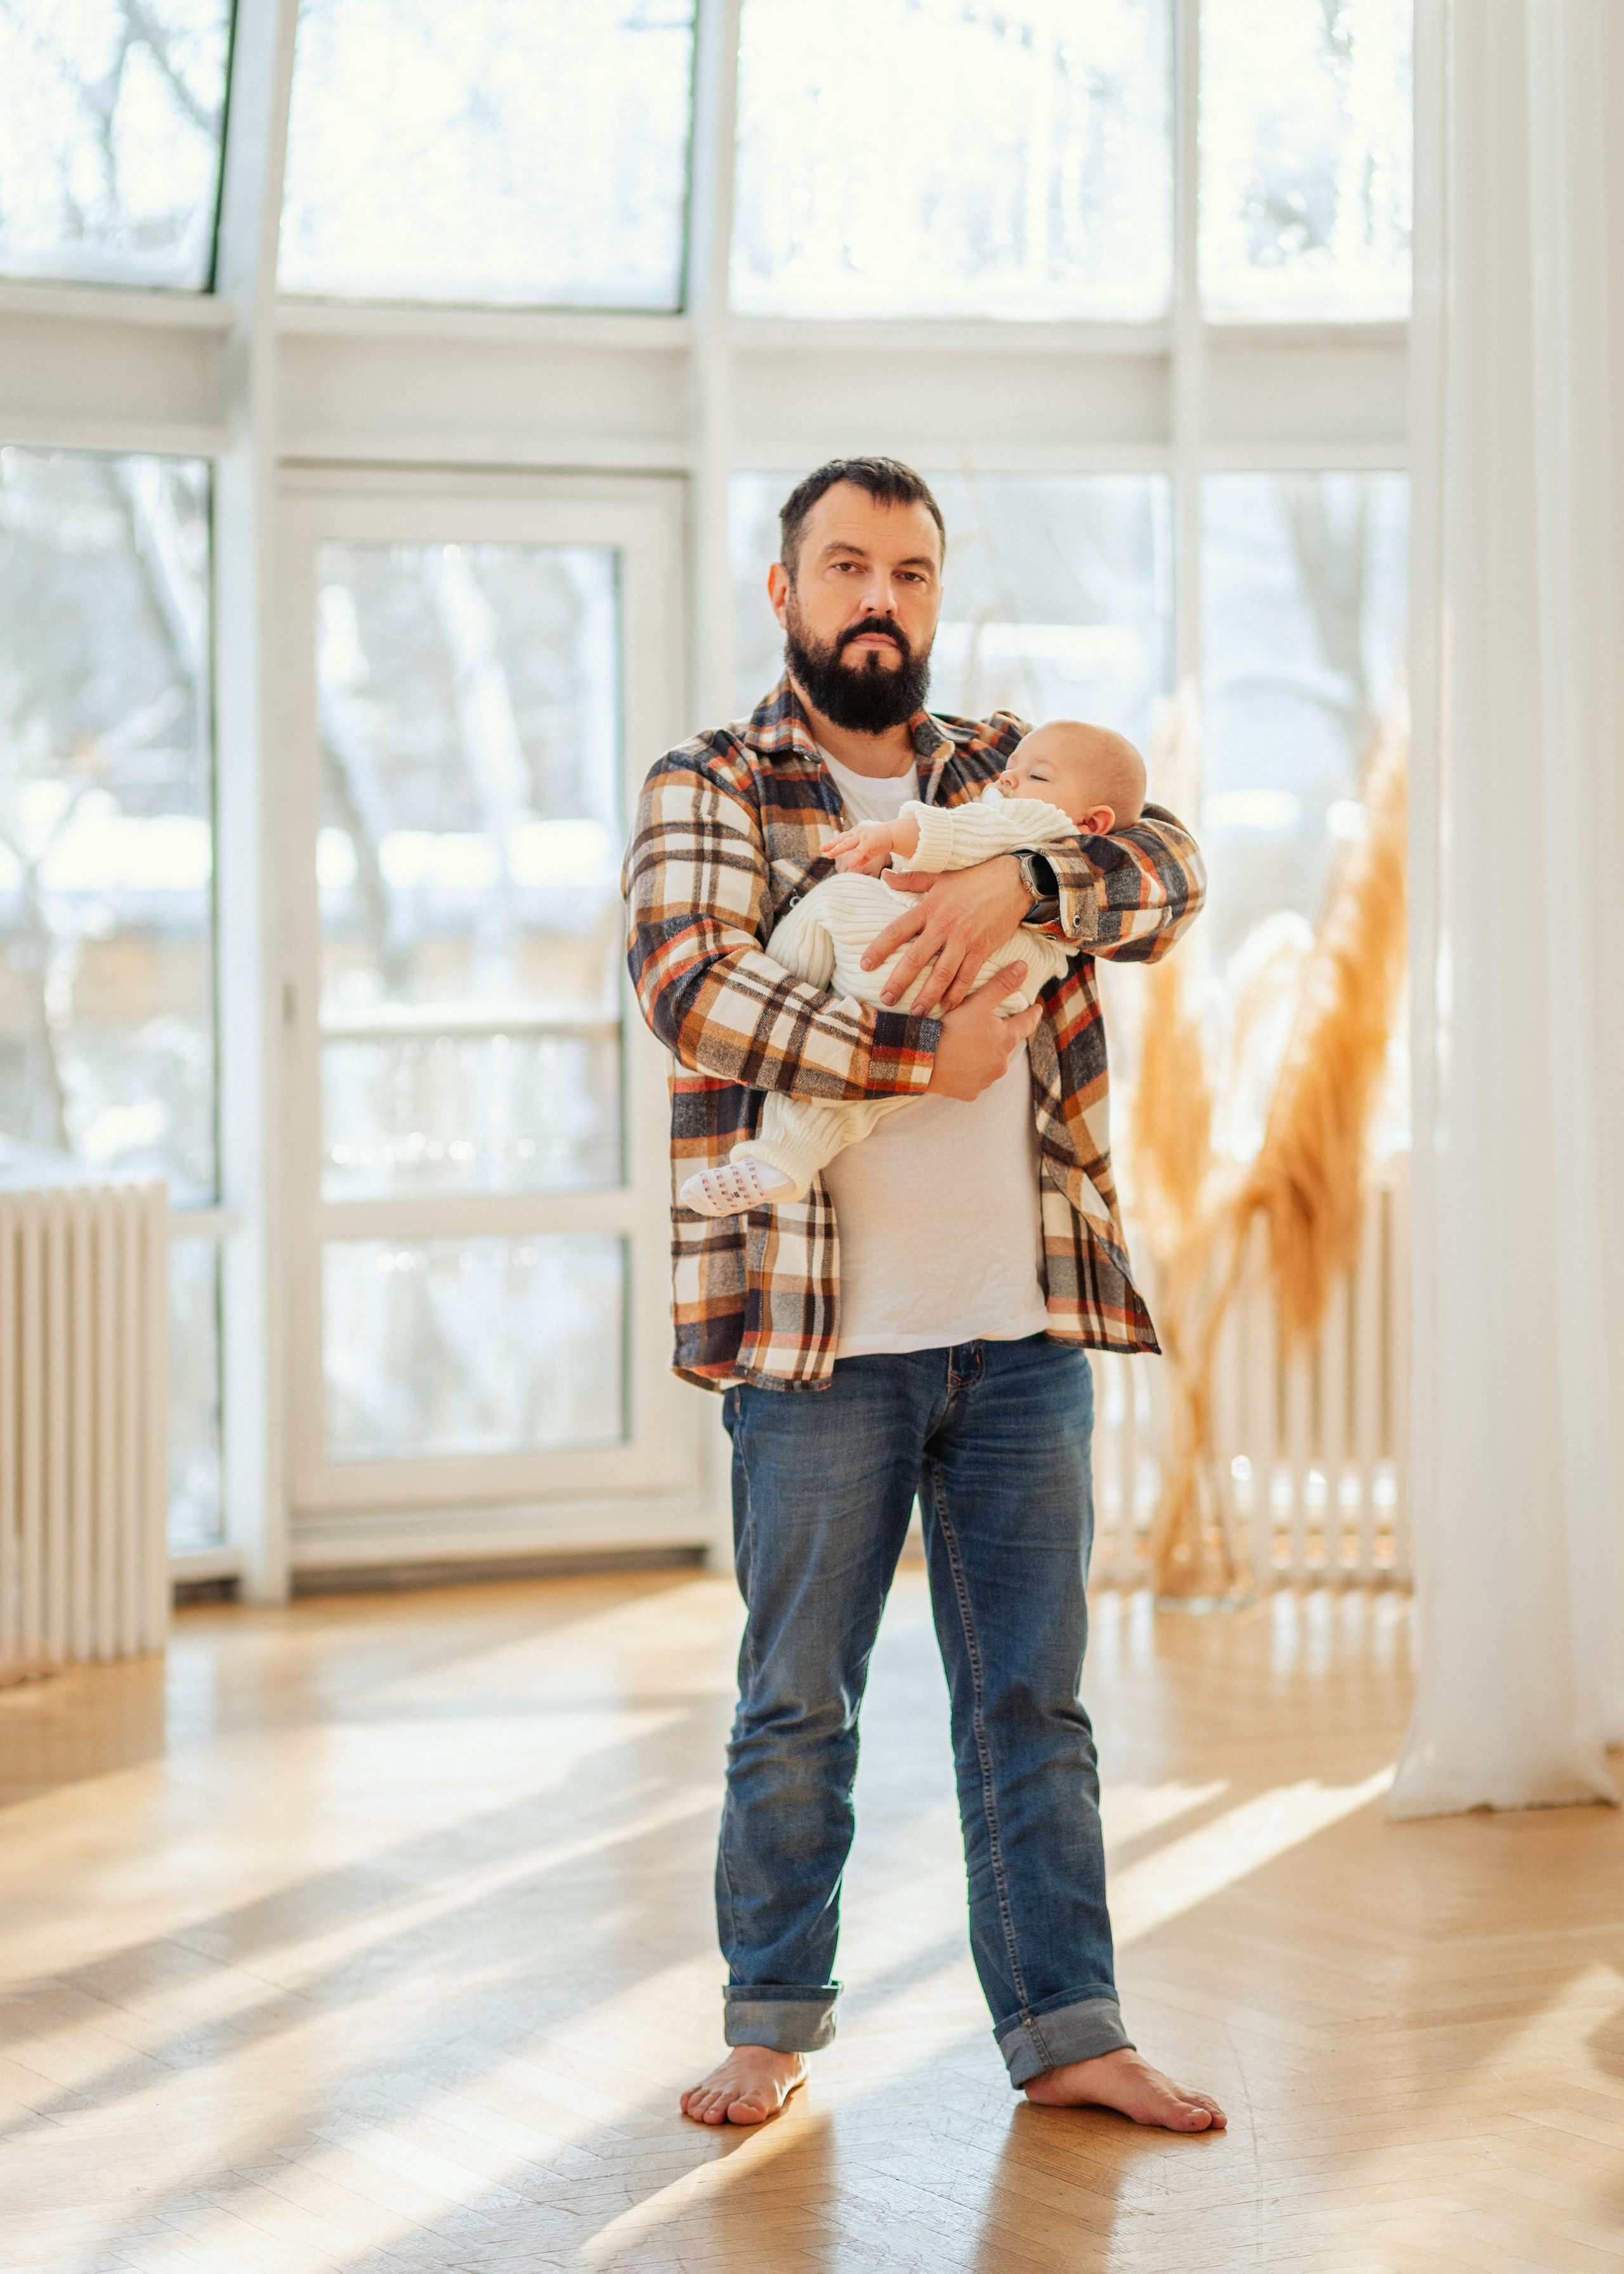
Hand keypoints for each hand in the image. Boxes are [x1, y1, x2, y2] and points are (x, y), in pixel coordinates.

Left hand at [824, 822, 894, 875]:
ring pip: (848, 843)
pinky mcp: (870, 841)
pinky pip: (861, 850)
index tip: (822, 848)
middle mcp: (856, 833)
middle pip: (841, 839)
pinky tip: (851, 864)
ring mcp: (862, 836)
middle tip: (822, 850)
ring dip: (838, 849)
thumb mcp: (868, 850)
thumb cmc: (879, 842)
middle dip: (832, 845)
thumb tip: (857, 865)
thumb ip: (862, 857)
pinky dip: (855, 857)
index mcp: (854, 834)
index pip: (841, 839)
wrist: (893, 834)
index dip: (832, 844)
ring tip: (830, 855)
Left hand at [862, 854, 1032, 1014]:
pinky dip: (958, 993)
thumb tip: (885, 876)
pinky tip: (948, 1006)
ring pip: (942, 973)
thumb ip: (911, 880)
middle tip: (885, 999)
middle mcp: (944, 926)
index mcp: (929, 907)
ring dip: (928, 995)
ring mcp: (964, 939)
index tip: (864, 966)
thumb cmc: (974, 877)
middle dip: (899, 981)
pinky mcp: (983, 948)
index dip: (878, 949)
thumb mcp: (939, 875)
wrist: (1014, 879)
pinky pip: (968, 975)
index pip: (897, 931)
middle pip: (916, 958)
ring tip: (916, 1012)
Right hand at [924, 963, 1040, 1098]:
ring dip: (985, 1056)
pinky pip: (973, 1081)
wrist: (922, 1061)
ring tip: (970, 1047)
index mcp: (1006, 1039)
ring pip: (991, 1065)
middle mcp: (1001, 1063)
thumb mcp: (977, 1003)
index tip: (1036, 1009)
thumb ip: (1001, 985)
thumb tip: (1023, 967)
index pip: (1027, 1023)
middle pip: (1008, 1045)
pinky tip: (958, 1065)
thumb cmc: (951, 1030)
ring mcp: (986, 1080)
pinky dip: (969, 1073)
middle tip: (993, 1028)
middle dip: (1003, 1037)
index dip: (1032, 1013)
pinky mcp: (970, 1092)